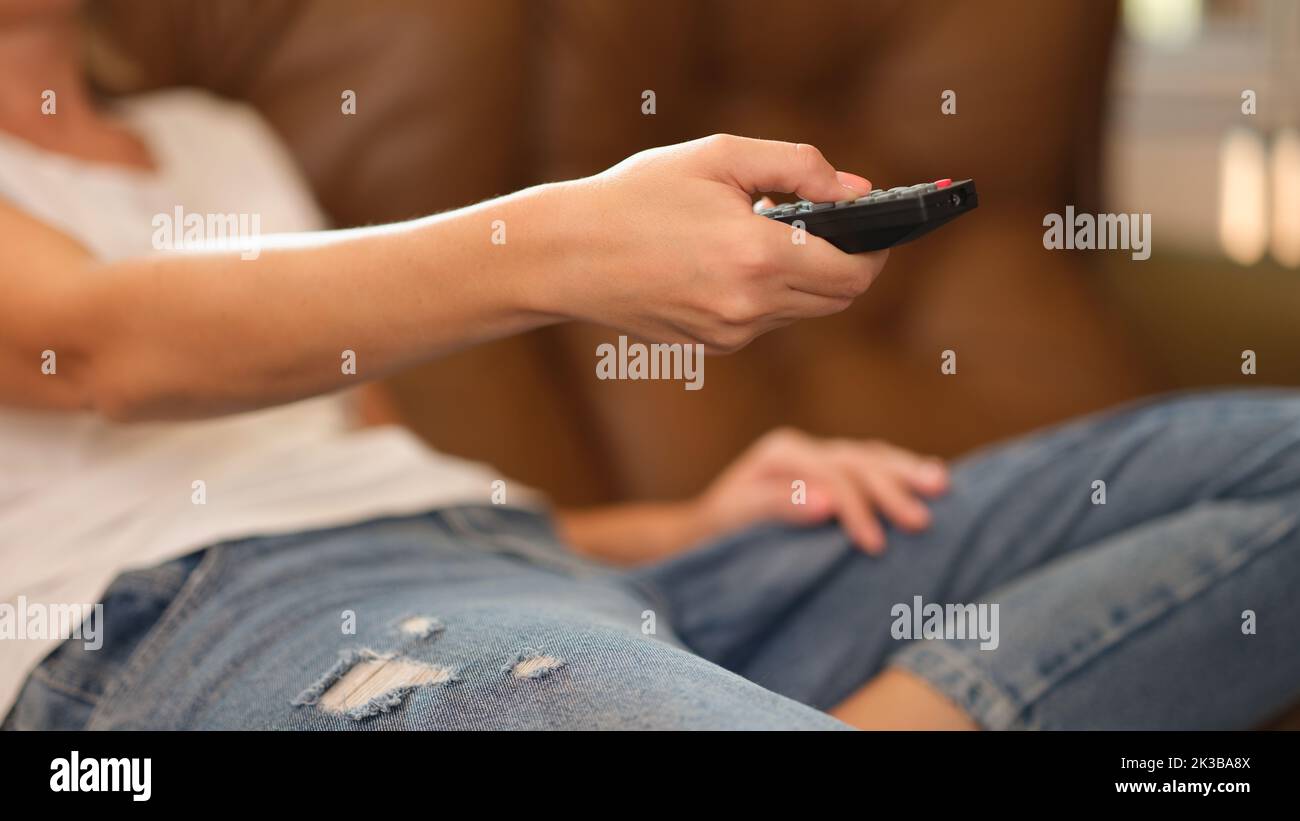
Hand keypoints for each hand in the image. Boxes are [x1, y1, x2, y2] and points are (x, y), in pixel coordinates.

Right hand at [534, 134, 887, 352]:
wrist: (568, 256)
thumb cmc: (638, 195)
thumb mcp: (720, 158)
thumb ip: (799, 166)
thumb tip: (856, 191)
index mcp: (758, 256)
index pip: (855, 273)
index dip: (877, 250)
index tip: (877, 228)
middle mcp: (750, 306)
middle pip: (838, 299)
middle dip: (847, 265)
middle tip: (829, 227)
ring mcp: (731, 334)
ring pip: (803, 313)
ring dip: (805, 279)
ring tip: (767, 236)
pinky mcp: (713, 347)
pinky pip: (765, 322)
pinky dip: (768, 295)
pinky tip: (732, 262)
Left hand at [693, 428, 949, 552]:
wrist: (704, 531)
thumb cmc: (719, 530)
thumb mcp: (737, 518)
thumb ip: (779, 506)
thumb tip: (827, 503)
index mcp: (781, 454)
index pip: (831, 475)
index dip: (856, 508)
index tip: (875, 546)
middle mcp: (803, 448)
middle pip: (858, 461)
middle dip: (892, 488)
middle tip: (923, 520)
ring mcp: (820, 456)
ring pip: (871, 457)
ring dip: (907, 471)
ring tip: (942, 484)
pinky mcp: (832, 470)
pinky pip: (872, 464)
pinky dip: (900, 471)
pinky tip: (930, 475)